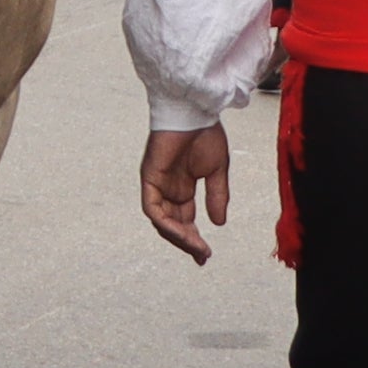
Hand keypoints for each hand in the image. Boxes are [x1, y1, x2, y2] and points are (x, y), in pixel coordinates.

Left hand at [138, 124, 232, 265]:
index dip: (193, 238)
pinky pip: (153, 208)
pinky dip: (166, 224)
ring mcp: (156, 184)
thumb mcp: (217, 171)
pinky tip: (185, 233)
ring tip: (197, 249)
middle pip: (172, 224)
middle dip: (187, 242)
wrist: (195, 111)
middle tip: (202, 256)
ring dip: (178, 237)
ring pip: (161, 221)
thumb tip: (218, 224)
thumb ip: (217, 196)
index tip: (206, 255)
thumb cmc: (205, 134)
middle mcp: (167, 188)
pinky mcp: (149, 177)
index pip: (184, 220)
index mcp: (181, 187)